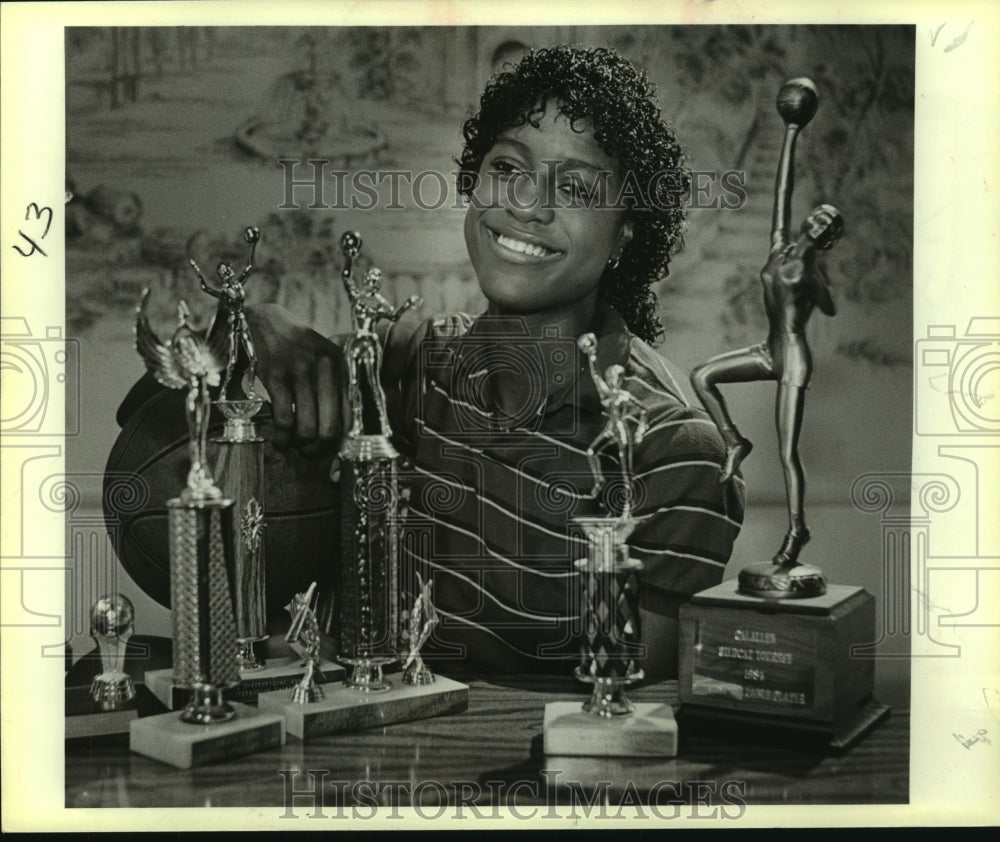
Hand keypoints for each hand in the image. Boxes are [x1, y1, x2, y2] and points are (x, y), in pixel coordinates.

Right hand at [244, 303, 344, 456]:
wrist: (265, 322)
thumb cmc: (296, 349)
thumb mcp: (323, 361)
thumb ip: (334, 391)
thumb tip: (336, 436)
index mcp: (342, 368)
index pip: (350, 418)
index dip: (339, 442)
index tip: (329, 452)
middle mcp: (326, 369)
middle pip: (329, 429)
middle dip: (318, 449)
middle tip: (308, 453)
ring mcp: (301, 372)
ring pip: (306, 428)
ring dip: (298, 446)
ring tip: (291, 446)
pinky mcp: (277, 376)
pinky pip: (284, 420)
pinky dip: (282, 438)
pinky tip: (279, 441)